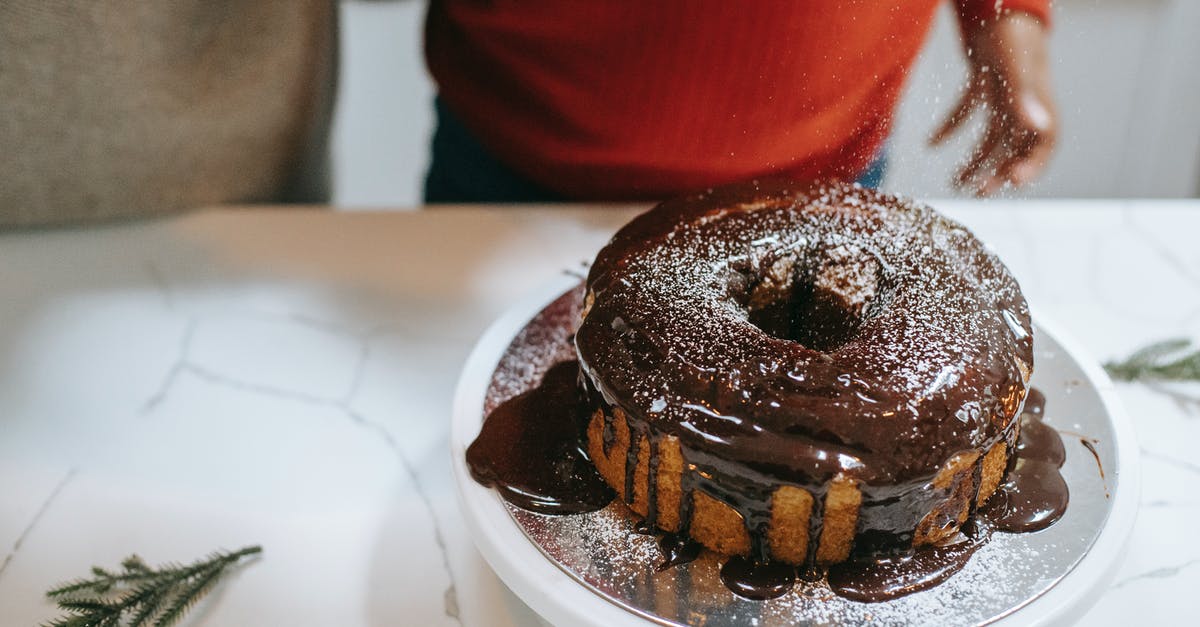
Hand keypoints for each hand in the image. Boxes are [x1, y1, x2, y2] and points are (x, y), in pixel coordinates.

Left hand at [931, 12, 1056, 195]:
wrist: (999, 3)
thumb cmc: (1012, 34)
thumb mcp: (1017, 68)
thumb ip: (1025, 99)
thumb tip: (1038, 128)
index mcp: (1039, 102)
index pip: (1044, 144)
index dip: (1033, 166)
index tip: (1012, 183)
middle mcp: (1025, 101)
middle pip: (1015, 146)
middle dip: (998, 172)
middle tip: (978, 194)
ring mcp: (1005, 92)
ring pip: (992, 134)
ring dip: (975, 159)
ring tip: (955, 183)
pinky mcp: (985, 81)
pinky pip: (969, 110)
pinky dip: (950, 127)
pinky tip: (930, 144)